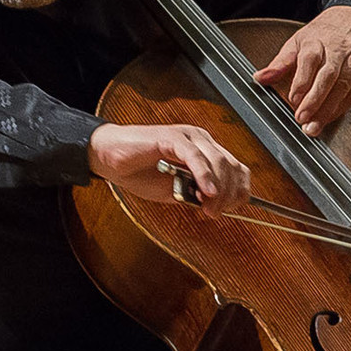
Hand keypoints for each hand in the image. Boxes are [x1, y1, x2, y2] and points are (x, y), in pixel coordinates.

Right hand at [87, 123, 249, 217]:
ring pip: (218, 161)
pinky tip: (207, 191)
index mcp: (206, 152)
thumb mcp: (176, 191)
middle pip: (231, 166)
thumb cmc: (141, 173)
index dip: (239, 191)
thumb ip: (196, 195)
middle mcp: (201, 141)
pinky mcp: (171, 137)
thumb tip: (216, 205)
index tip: (231, 210)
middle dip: (229, 195)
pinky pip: (194, 155)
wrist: (111, 159)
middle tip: (214, 213)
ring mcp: (188, 136)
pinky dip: (204, 174)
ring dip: (218, 189)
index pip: (236, 169)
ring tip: (209, 208)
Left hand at [253, 6, 350, 136]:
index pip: (310, 60)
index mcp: (318, 40)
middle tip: (303, 119)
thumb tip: (260, 78)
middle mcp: (339, 48)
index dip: (302, 81)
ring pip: (345, 86)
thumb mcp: (298, 41)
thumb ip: (280, 63)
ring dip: (329, 109)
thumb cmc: (325, 33)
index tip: (293, 99)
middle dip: (315, 100)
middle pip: (329, 76)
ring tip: (315, 125)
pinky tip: (331, 116)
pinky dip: (343, 107)